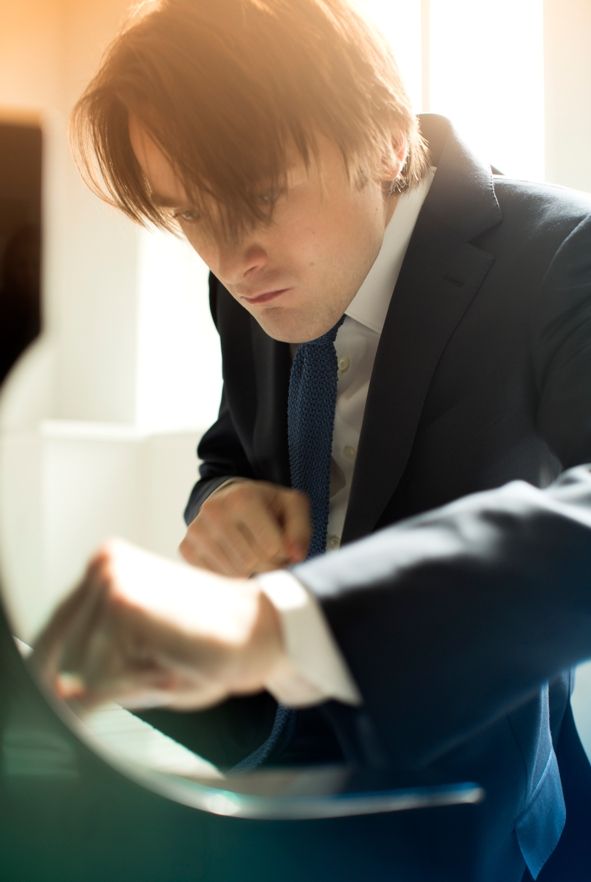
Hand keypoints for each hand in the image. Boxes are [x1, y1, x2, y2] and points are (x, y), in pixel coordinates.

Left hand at [30, 539, 283, 714]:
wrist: (263, 631)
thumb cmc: (209, 647)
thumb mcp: (139, 659)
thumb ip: (91, 672)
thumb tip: (54, 695)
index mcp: (105, 569)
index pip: (55, 633)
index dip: (51, 672)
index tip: (62, 694)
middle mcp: (103, 565)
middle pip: (62, 655)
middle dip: (104, 680)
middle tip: (161, 665)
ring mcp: (111, 580)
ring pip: (84, 670)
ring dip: (126, 682)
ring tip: (170, 659)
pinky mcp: (123, 602)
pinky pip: (103, 677)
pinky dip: (138, 684)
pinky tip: (172, 661)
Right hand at [179, 480, 310, 575]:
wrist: (230, 500)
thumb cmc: (266, 506)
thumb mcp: (292, 506)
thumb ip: (301, 529)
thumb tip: (295, 556)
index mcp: (242, 498)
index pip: (273, 548)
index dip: (284, 552)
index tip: (282, 543)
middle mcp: (214, 511)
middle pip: (253, 562)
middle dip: (268, 564)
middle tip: (270, 551)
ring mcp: (196, 530)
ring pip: (236, 574)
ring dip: (252, 571)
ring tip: (253, 552)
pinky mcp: (186, 548)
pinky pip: (217, 579)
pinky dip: (232, 575)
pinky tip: (234, 557)